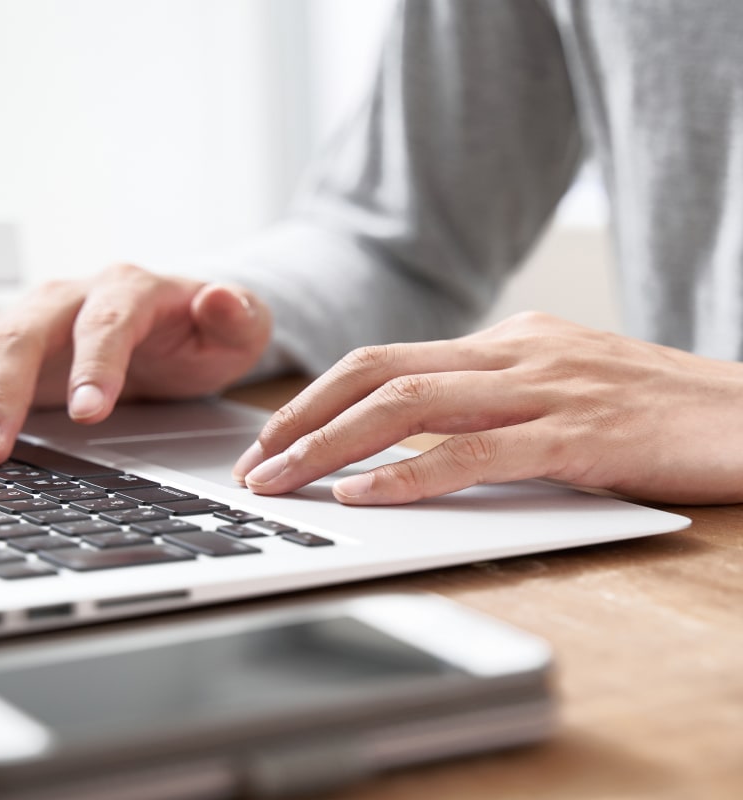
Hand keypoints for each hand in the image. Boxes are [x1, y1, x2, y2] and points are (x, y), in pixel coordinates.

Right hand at [0, 263, 271, 465]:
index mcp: (131, 289)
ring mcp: (34, 319)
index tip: (90, 413)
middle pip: (23, 331)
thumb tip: (220, 298)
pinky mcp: (11, 346)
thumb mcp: (241, 326)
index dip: (94, 364)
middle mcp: (72, 297)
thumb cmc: (206, 330)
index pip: (106, 322)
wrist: (177, 322)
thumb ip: (237, 316)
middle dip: (3, 391)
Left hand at [233, 312, 742, 504]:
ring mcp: (542, 389)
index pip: (386, 360)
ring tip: (283, 481)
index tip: (276, 436)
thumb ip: (493, 401)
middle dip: (304, 419)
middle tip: (257, 462)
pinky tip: (364, 495)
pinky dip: (409, 475)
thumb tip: (422, 433)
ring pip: (409, 408)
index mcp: (505, 342)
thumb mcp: (559, 389)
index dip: (320, 397)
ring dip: (333, 446)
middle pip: (378, 374)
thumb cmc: (654, 410)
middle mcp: (513, 353)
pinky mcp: (576, 434)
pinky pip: (472, 452)